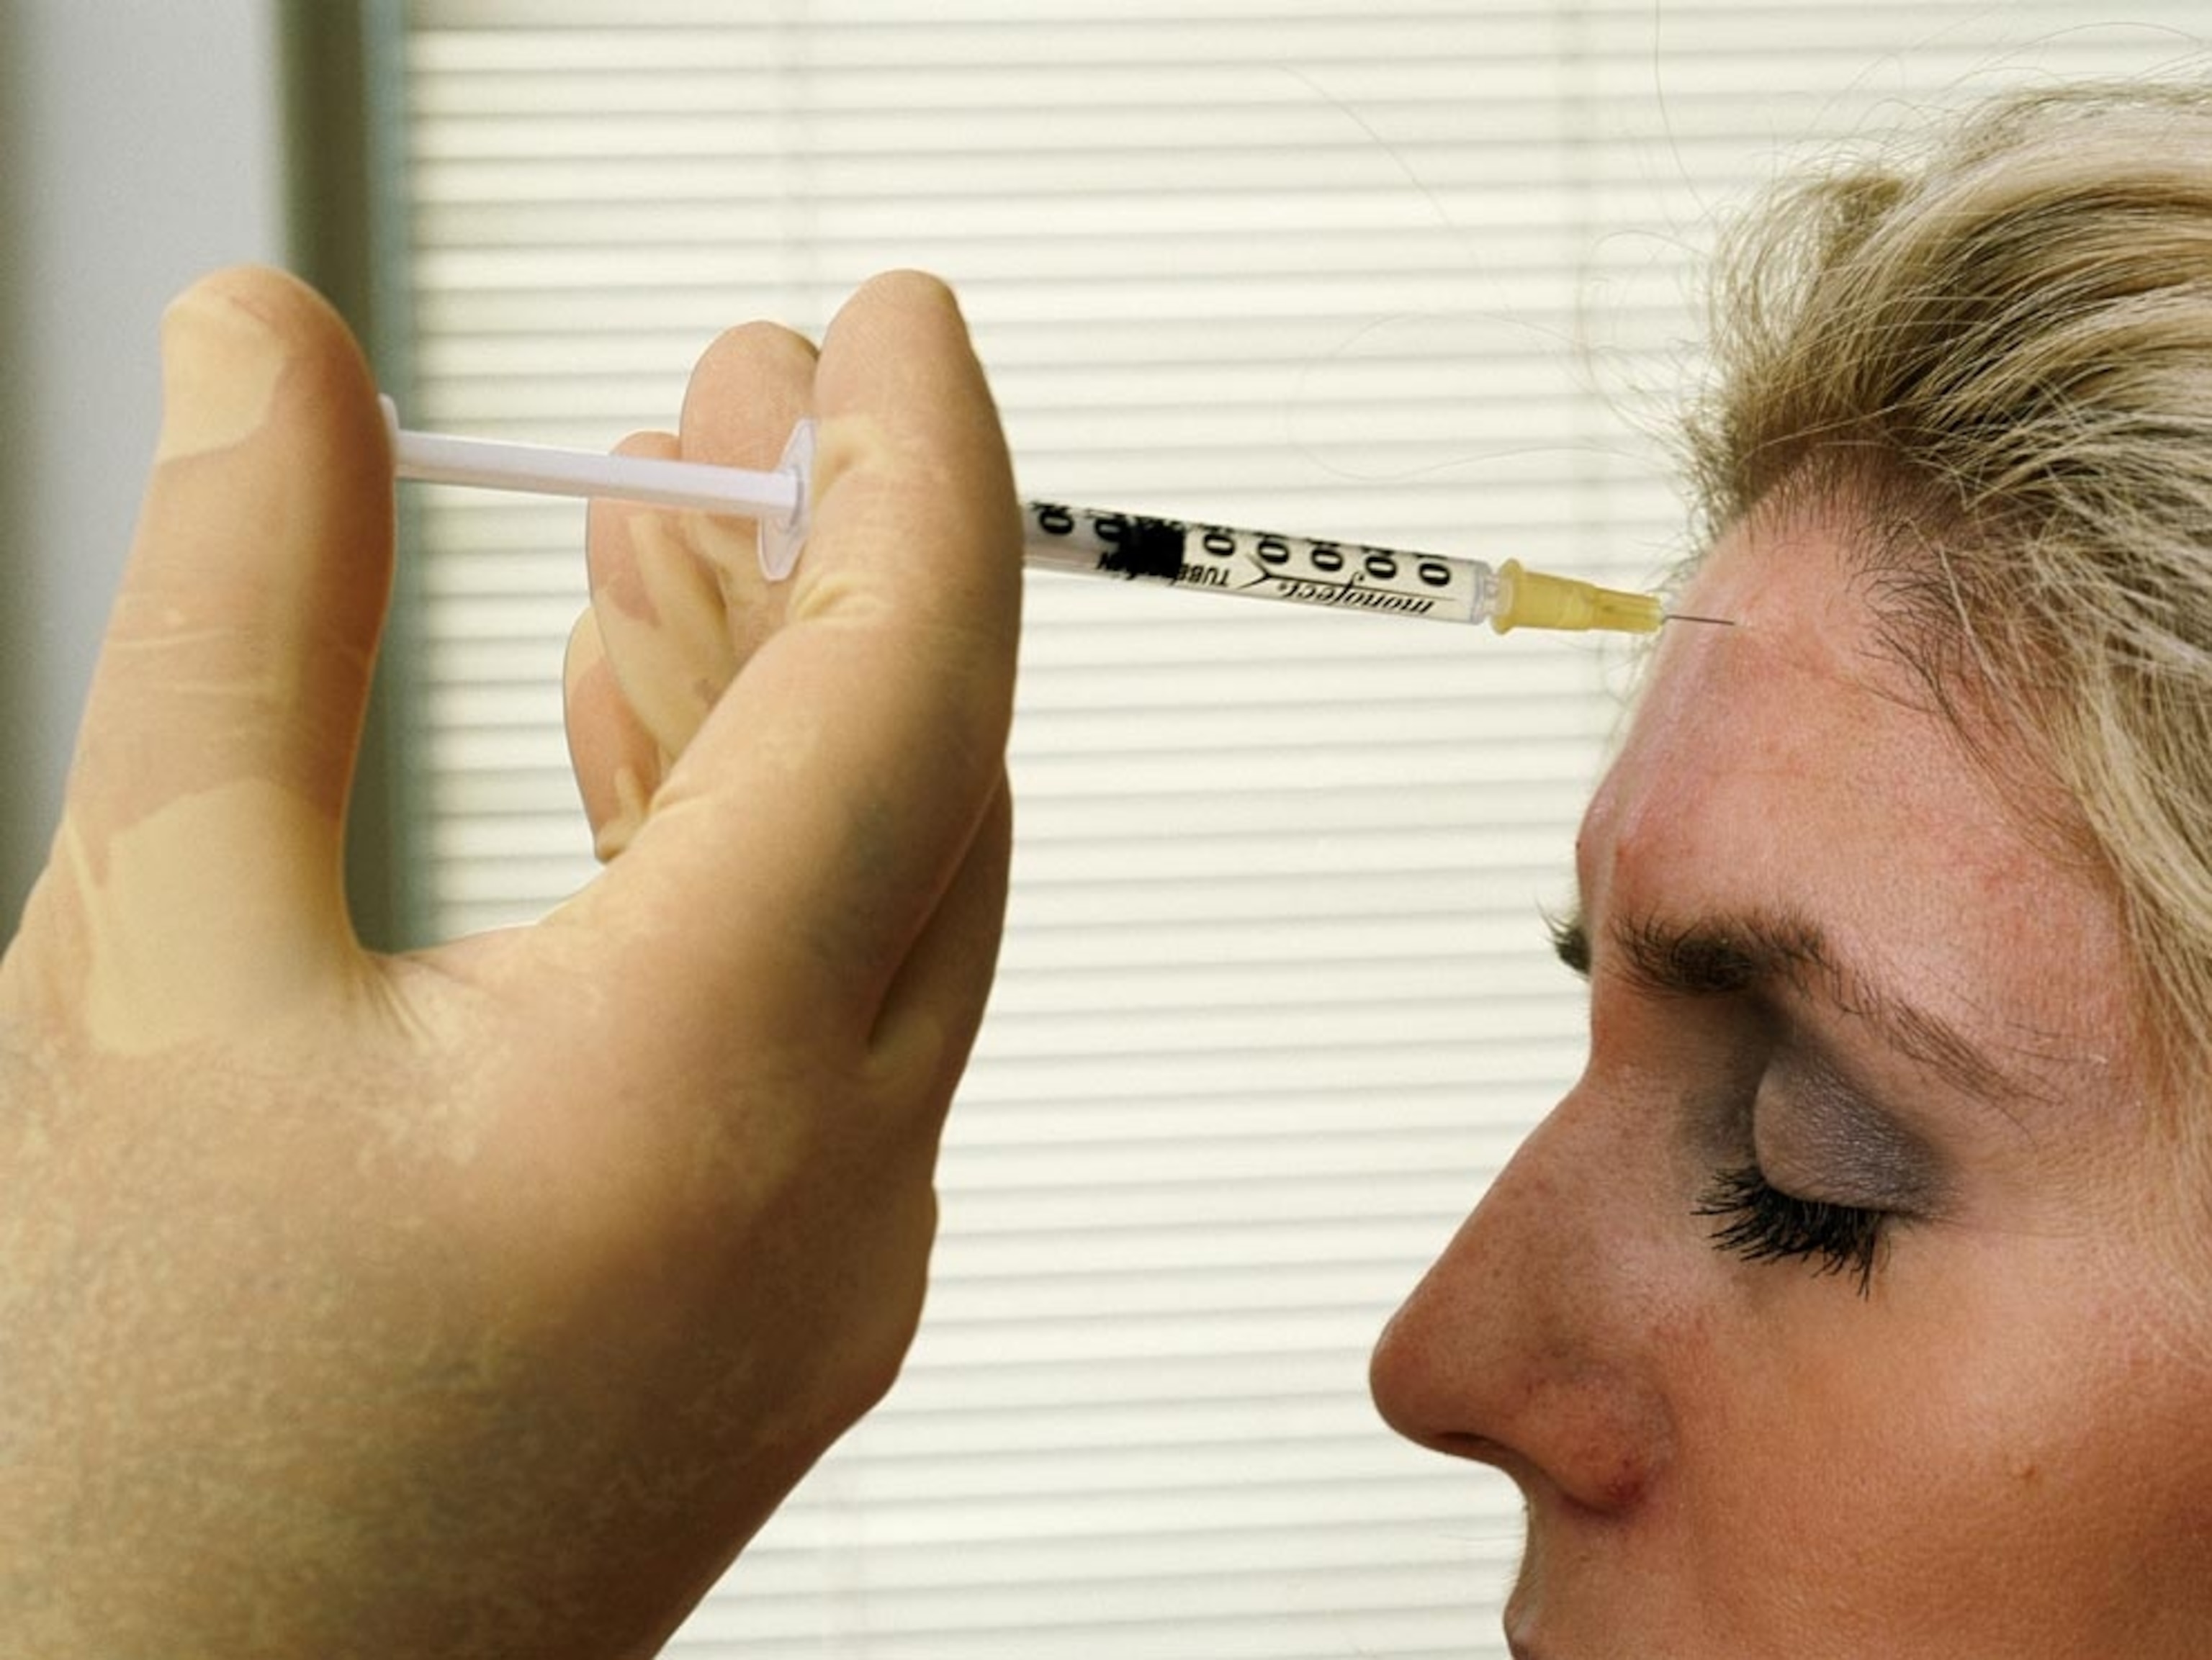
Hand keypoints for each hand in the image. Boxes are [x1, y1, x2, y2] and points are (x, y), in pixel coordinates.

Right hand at [0, 266, 1019, 1657]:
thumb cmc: (119, 1444)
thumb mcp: (148, 965)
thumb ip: (245, 624)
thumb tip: (279, 366)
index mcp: (691, 1089)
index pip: (906, 680)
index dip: (915, 458)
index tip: (893, 322)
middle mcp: (828, 1185)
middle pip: (921, 776)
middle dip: (836, 551)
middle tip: (740, 389)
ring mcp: (835, 1260)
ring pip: (885, 894)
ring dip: (790, 696)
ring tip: (669, 525)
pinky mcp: (793, 1301)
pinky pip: (834, 1019)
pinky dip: (759, 858)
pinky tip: (654, 747)